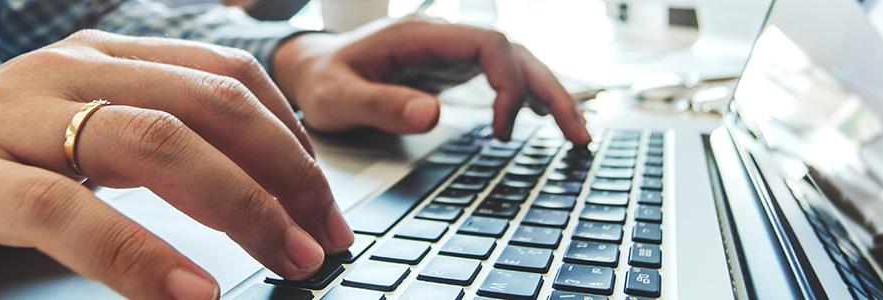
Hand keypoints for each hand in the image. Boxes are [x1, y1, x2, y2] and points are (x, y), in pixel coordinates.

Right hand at [0, 30, 352, 298]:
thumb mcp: (68, 146)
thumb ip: (144, 149)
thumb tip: (247, 190)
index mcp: (96, 59)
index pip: (225, 81)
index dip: (291, 142)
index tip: (325, 204)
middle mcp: (62, 72)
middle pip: (208, 108)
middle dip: (285, 177)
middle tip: (323, 239)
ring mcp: (11, 120)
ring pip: (156, 145)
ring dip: (240, 208)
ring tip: (285, 260)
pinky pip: (68, 211)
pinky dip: (140, 255)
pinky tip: (189, 293)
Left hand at [272, 17, 591, 143]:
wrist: (307, 69)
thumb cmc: (319, 80)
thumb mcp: (337, 97)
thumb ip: (380, 105)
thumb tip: (432, 115)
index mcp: (420, 36)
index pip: (488, 43)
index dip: (508, 81)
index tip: (504, 126)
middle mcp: (442, 39)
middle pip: (514, 52)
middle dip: (549, 89)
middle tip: (576, 133)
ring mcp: (449, 53)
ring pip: (514, 64)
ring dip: (547, 94)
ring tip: (575, 134)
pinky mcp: (450, 70)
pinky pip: (499, 77)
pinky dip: (525, 97)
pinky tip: (541, 118)